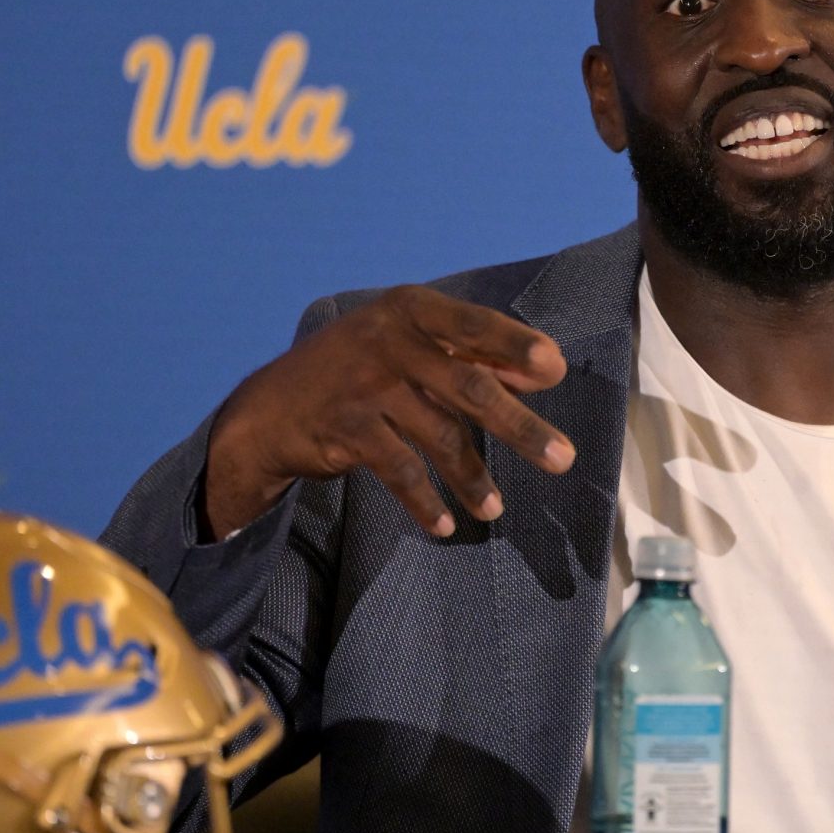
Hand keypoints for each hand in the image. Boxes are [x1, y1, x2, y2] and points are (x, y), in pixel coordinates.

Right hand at [202, 285, 573, 539]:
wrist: (271, 408)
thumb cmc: (358, 370)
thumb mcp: (408, 344)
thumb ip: (472, 352)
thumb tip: (546, 371)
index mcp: (410, 308)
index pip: (474, 324)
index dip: (515, 346)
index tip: (555, 369)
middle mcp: (389, 339)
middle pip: (469, 385)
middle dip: (520, 426)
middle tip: (563, 458)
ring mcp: (366, 384)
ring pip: (440, 436)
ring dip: (473, 478)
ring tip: (494, 509)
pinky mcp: (347, 428)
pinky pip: (401, 471)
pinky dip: (425, 502)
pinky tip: (444, 524)